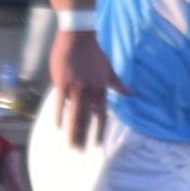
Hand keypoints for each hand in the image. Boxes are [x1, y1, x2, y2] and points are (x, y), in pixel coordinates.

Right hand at [47, 27, 118, 146]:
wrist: (78, 38)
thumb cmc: (93, 53)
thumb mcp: (108, 70)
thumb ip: (118, 84)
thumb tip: (133, 93)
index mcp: (100, 90)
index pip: (101, 116)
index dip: (98, 132)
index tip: (96, 145)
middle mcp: (89, 92)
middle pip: (86, 120)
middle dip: (83, 138)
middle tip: (80, 152)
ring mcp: (75, 88)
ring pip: (74, 116)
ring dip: (73, 133)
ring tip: (70, 145)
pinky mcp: (62, 83)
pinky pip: (60, 104)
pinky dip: (59, 116)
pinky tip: (57, 128)